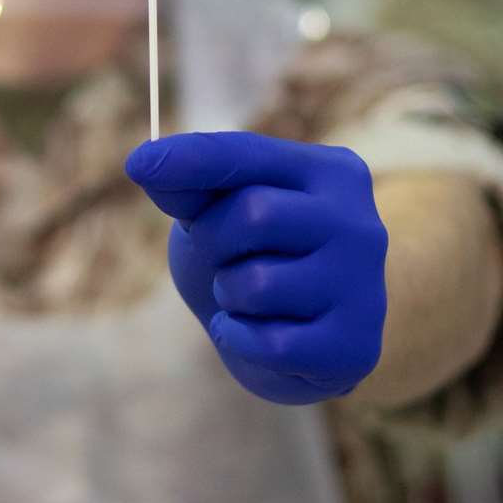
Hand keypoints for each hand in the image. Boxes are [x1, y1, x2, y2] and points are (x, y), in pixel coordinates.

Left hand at [125, 131, 387, 404]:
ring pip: (257, 284)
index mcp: (330, 173)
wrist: (298, 347)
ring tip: (249, 300)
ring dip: (229, 296)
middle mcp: (360, 222)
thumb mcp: (219, 215)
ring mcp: (365, 286)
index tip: (137, 164)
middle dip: (214, 241)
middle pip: (253, 213)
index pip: (248, 155)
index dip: (191, 159)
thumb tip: (145, 161)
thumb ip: (190, 189)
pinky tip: (259, 335)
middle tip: (223, 259)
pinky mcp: (355, 345)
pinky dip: (242, 341)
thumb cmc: (256, 261)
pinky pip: (269, 343)